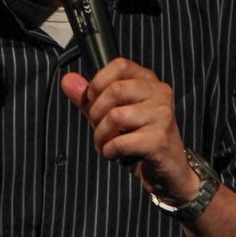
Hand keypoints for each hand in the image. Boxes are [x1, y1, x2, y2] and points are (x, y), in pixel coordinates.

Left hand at [60, 58, 198, 203]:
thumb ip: (90, 99)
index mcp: (149, 82)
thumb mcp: (112, 116)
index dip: (98, 82)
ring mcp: (162, 115)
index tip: (93, 102)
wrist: (169, 171)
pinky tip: (114, 154)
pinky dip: (109, 151)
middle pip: (115, 89)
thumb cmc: (140, 140)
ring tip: (105, 144)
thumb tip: (67, 80)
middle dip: (96, 113)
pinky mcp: (159, 139)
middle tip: (98, 128)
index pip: (120, 65)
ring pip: (115, 116)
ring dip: (101, 135)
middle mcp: (160, 93)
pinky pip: (120, 141)